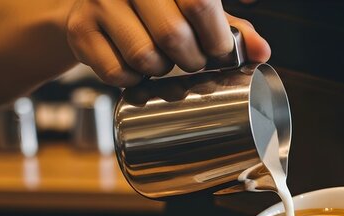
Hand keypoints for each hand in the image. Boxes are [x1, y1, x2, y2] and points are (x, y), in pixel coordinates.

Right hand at [65, 0, 270, 86]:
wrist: (98, 7)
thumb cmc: (159, 9)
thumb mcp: (198, 10)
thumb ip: (231, 27)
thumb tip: (262, 51)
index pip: (200, 3)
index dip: (217, 36)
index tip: (220, 51)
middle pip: (173, 34)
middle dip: (193, 60)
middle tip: (195, 62)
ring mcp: (101, 2)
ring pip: (145, 56)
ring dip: (162, 71)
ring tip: (165, 62)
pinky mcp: (81, 30)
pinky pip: (118, 73)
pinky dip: (134, 81)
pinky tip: (138, 69)